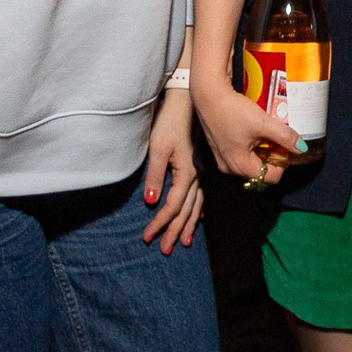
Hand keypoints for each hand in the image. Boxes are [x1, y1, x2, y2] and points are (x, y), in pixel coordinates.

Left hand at [141, 87, 204, 254]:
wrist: (186, 101)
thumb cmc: (169, 122)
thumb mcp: (157, 148)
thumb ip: (155, 176)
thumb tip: (152, 202)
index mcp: (186, 173)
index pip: (171, 206)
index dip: (160, 224)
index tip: (148, 238)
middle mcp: (197, 176)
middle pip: (186, 210)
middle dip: (175, 231)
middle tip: (166, 250)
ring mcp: (201, 171)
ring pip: (196, 205)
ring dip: (189, 224)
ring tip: (184, 241)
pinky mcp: (201, 165)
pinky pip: (203, 194)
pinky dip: (199, 208)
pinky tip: (200, 215)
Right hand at [190, 75, 302, 183]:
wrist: (208, 93)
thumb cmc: (233, 110)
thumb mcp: (263, 123)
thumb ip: (285, 136)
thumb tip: (302, 148)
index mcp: (240, 166)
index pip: (271, 177)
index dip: (283, 163)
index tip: (287, 146)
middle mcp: (229, 167)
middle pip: (260, 170)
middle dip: (272, 156)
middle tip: (279, 137)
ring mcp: (222, 157)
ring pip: (250, 160)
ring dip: (261, 149)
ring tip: (267, 131)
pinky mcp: (218, 146)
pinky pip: (240, 152)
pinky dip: (250, 144)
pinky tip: (254, 128)